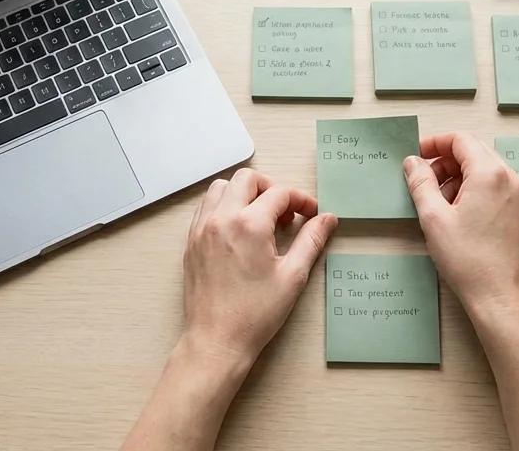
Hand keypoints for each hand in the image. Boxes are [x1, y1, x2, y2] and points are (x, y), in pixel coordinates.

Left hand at [181, 169, 337, 367]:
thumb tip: (327, 220)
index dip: (301, 200)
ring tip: (261, 218)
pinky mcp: (191, 242)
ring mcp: (202, 229)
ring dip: (244, 193)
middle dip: (271, 188)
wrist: (217, 341)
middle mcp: (221, 219)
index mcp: (248, 225)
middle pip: (247, 178)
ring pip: (221, 187)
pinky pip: (206, 207)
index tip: (311, 214)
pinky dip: (224, 206)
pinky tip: (239, 229)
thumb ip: (311, 241)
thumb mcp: (292, 276)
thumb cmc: (253, 315)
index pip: (279, 193)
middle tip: (285, 212)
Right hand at [403, 132, 518, 316]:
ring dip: (458, 176)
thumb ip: (421, 183)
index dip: (435, 143)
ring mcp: (518, 195)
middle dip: (445, 161)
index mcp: (490, 174)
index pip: (461, 140)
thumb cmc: (468, 261)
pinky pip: (494, 186)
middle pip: (474, 151)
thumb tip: (413, 163)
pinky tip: (457, 212)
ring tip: (438, 202)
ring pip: (483, 169)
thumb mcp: (433, 218)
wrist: (500, 297)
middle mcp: (510, 178)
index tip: (417, 156)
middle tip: (423, 180)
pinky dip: (472, 189)